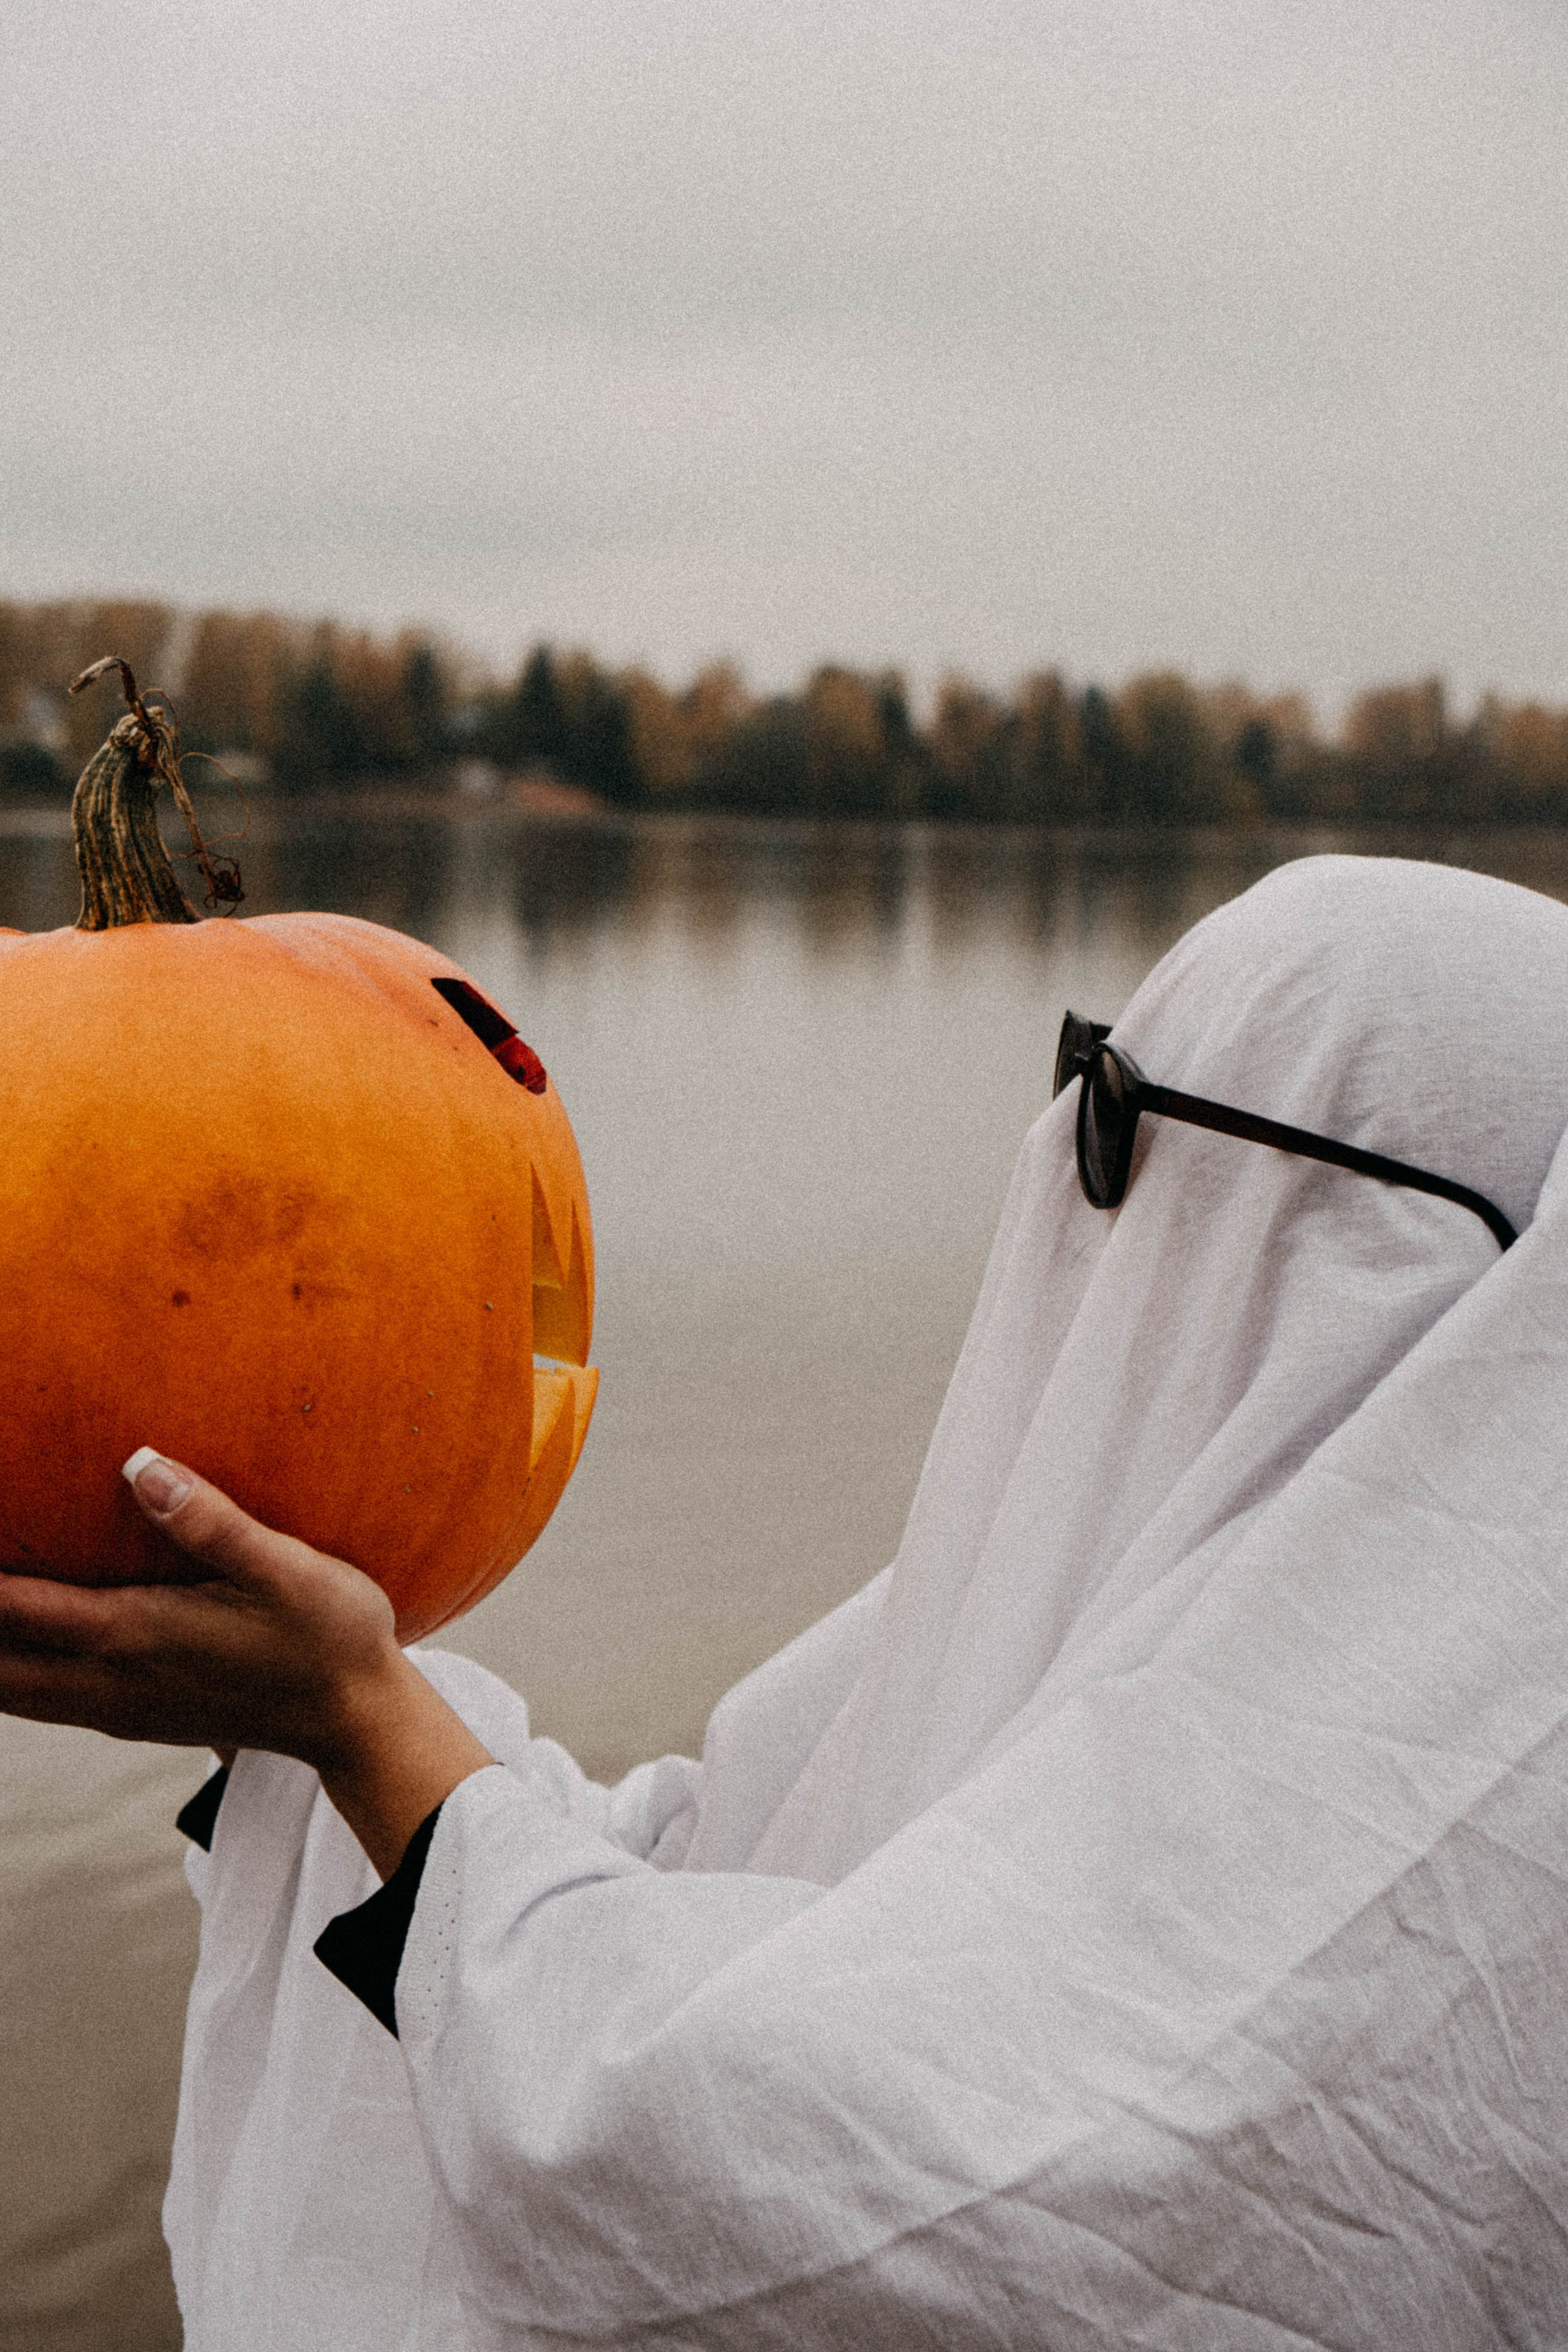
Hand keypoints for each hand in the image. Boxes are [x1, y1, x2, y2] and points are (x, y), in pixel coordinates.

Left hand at [0, 1453, 493, 1877]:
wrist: (357, 1722)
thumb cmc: (330, 1636)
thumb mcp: (287, 1571)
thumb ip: (211, 1520)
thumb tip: (139, 1465)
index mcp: (132, 1636)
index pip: (10, 1606)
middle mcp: (106, 1679)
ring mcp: (112, 1706)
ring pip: (2, 1688)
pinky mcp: (126, 1715)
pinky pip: (30, 1697)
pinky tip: (1, 1645)